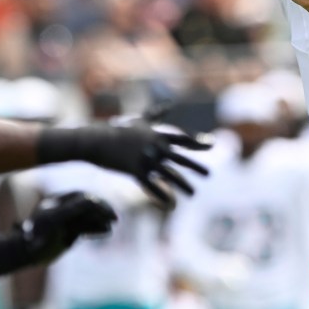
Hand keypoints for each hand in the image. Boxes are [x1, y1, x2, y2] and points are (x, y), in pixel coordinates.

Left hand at [19, 192, 116, 263]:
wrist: (23, 252)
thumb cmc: (36, 235)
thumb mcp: (54, 220)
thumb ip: (71, 209)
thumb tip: (90, 201)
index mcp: (58, 202)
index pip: (82, 198)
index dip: (96, 203)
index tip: (108, 211)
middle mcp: (62, 210)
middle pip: (87, 206)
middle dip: (102, 210)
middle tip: (114, 217)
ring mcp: (64, 222)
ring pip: (87, 218)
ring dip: (100, 220)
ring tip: (111, 225)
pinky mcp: (66, 233)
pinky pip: (85, 228)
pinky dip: (96, 229)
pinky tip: (106, 231)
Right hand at [37, 121, 213, 207]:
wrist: (97, 141)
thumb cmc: (118, 130)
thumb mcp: (139, 120)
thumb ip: (155, 114)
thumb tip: (169, 105)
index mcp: (156, 135)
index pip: (181, 139)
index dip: (197, 142)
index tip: (211, 145)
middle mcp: (154, 147)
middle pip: (179, 158)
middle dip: (195, 166)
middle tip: (209, 174)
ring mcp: (145, 160)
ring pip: (168, 175)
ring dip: (182, 185)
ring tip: (193, 193)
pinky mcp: (135, 172)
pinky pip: (151, 186)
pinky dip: (161, 195)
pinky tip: (170, 204)